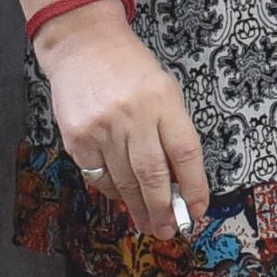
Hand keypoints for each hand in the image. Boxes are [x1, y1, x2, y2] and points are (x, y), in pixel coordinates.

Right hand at [41, 10, 209, 236]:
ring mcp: (102, 128)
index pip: (185, 153)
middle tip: (170, 230)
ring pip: (124, 182)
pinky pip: (98, 176)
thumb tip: (180, 181)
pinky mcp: (77, 138)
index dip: (195, 186)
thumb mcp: (164, 90)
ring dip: (138, 209)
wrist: (82, 46)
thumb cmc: (129, 69)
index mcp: (162, 100)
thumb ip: (173, 131)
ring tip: (149, 224)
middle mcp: (133, 115)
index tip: (199, 209)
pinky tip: (123, 199)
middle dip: (164, 209)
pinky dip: (113, 192)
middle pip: (153, 175)